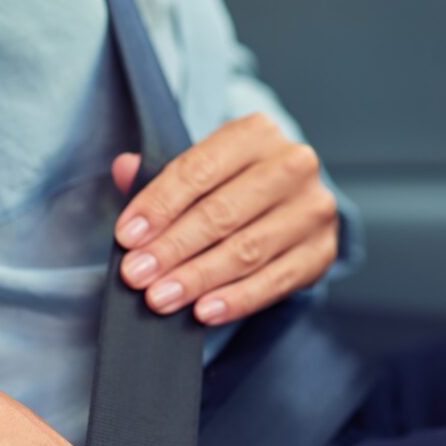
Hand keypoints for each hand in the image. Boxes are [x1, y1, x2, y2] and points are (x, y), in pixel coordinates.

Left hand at [113, 113, 338, 324]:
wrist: (292, 208)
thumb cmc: (235, 187)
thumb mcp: (202, 170)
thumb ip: (162, 173)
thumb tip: (124, 169)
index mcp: (257, 134)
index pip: (199, 170)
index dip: (159, 205)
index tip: (127, 237)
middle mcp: (292, 165)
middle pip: (222, 213)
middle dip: (173, 248)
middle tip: (137, 275)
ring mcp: (313, 210)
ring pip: (246, 250)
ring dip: (198, 278)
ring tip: (161, 298)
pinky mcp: (321, 252)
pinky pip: (274, 282)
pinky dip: (236, 300)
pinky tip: (204, 312)